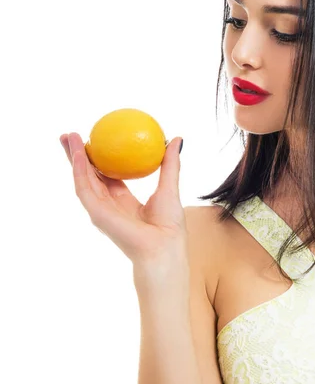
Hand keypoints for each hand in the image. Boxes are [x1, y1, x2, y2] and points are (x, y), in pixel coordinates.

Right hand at [60, 132, 186, 266]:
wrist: (164, 248)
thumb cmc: (169, 226)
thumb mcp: (169, 187)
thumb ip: (170, 164)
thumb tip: (177, 138)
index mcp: (123, 201)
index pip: (106, 175)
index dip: (99, 158)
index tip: (95, 138)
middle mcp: (108, 205)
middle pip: (89, 175)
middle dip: (78, 155)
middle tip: (70, 135)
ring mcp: (101, 210)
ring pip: (82, 179)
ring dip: (73, 158)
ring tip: (68, 137)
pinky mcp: (97, 214)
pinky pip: (85, 189)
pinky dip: (79, 171)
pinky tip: (79, 155)